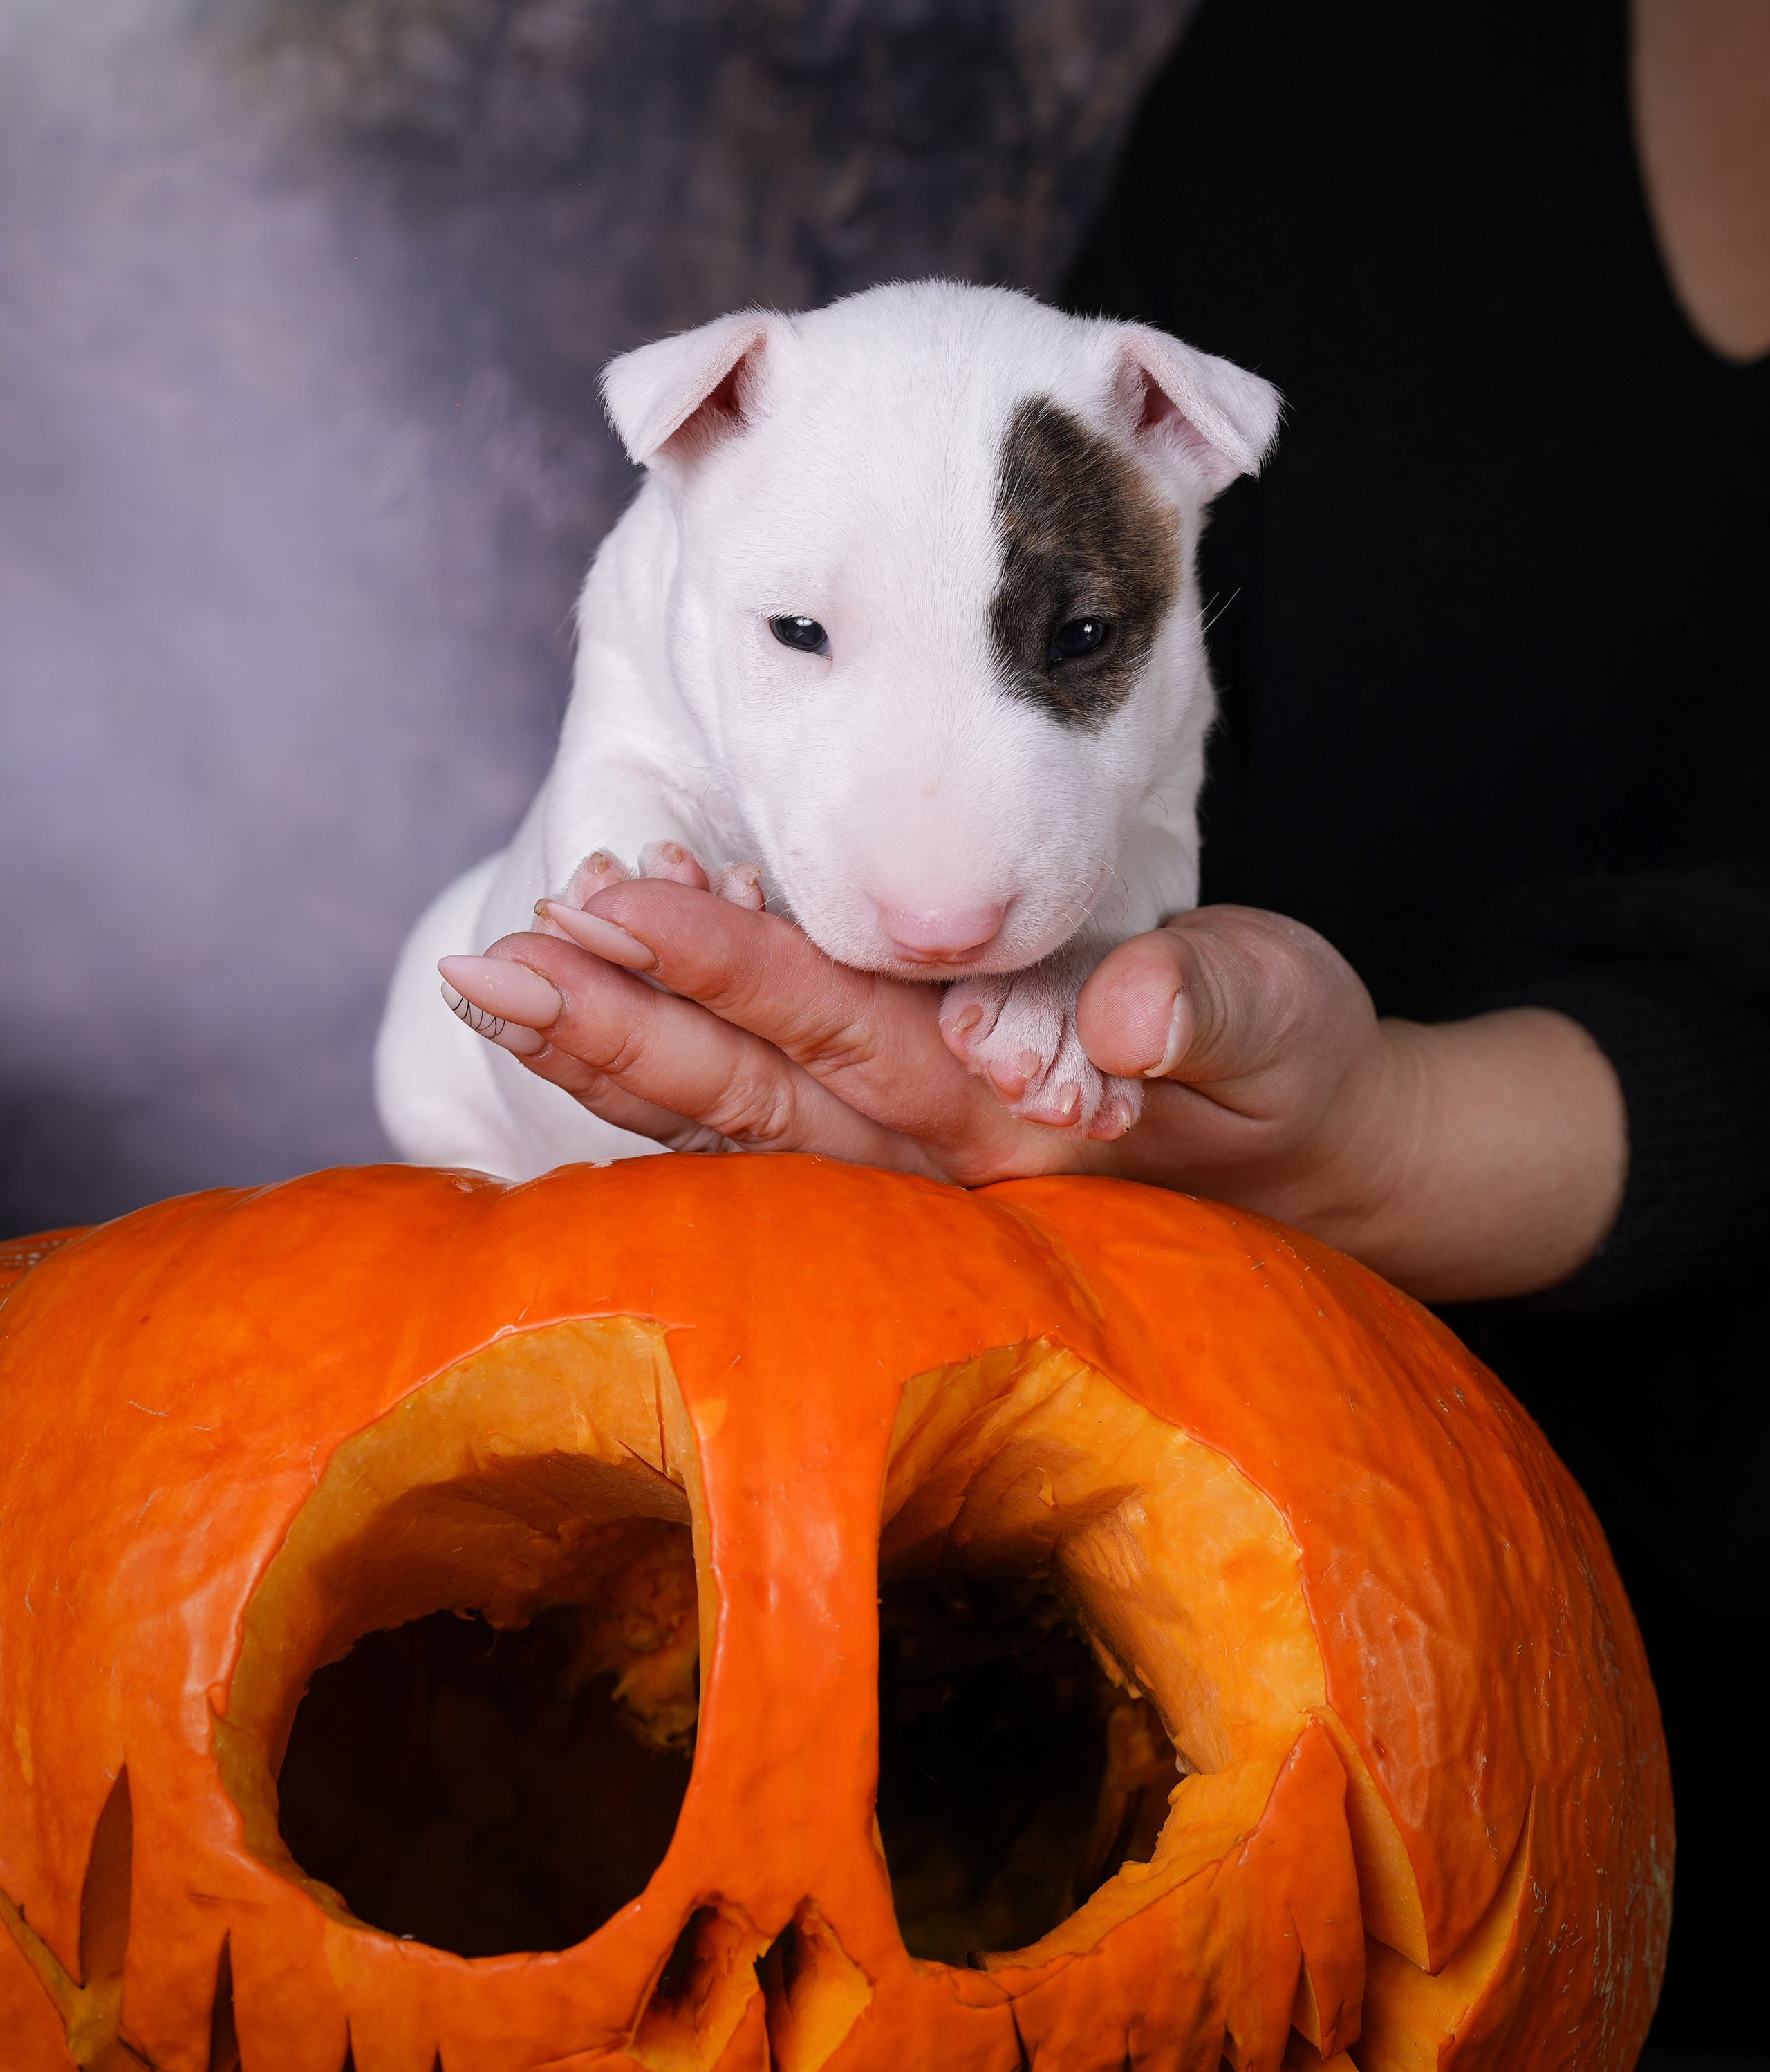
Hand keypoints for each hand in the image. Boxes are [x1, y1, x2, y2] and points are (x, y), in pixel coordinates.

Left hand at [438, 886, 1626, 1301]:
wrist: (1316, 1174)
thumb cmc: (1292, 1079)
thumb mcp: (1286, 1023)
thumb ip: (1212, 1007)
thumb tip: (1128, 1006)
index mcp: (1009, 1121)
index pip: (839, 1028)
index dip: (724, 960)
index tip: (616, 892)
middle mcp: (934, 1164)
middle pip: (747, 1094)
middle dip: (615, 1021)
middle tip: (494, 958)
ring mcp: (909, 1179)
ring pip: (732, 1128)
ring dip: (610, 1059)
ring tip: (498, 984)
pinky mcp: (905, 1164)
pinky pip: (760, 1139)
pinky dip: (666, 1091)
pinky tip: (588, 1037)